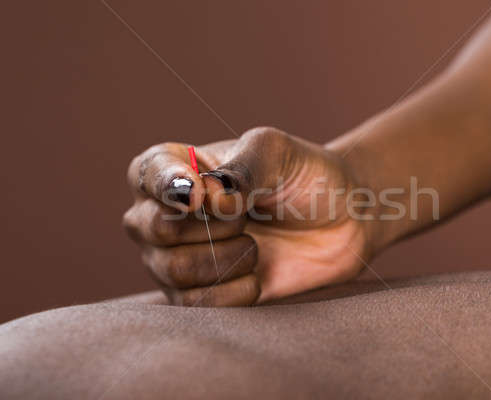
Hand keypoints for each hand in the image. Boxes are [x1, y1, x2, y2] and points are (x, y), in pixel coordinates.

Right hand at [123, 127, 370, 305]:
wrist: (341, 224)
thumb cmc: (305, 178)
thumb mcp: (280, 153)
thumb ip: (244, 166)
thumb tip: (212, 199)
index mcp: (177, 167)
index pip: (146, 173)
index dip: (167, 187)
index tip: (201, 195)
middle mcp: (166, 213)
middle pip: (152, 228)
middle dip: (210, 226)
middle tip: (246, 217)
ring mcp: (177, 256)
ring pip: (172, 270)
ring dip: (226, 259)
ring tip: (256, 245)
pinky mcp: (199, 294)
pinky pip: (194, 304)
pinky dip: (232, 291)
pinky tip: (256, 276)